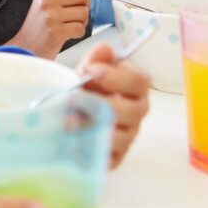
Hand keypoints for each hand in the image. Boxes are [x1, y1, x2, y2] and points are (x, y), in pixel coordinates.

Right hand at [6, 0, 92, 58]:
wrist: (24, 49)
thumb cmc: (37, 28)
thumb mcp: (44, 5)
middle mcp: (46, 2)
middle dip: (84, 5)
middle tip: (75, 13)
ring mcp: (51, 17)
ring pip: (84, 12)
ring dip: (82, 21)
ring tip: (69, 25)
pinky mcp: (56, 32)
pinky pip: (80, 28)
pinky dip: (78, 33)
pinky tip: (67, 34)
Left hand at [77, 42, 151, 168]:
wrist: (77, 110)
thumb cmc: (90, 88)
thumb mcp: (89, 71)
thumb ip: (96, 60)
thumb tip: (104, 49)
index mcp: (136, 88)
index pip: (140, 82)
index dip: (117, 77)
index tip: (91, 71)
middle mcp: (137, 112)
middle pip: (133, 111)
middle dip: (102, 104)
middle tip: (74, 98)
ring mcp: (128, 136)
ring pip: (121, 137)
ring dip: (93, 128)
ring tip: (68, 120)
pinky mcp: (116, 156)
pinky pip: (110, 158)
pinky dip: (91, 150)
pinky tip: (73, 141)